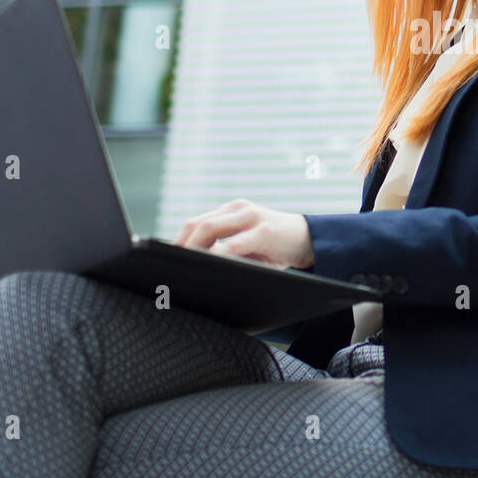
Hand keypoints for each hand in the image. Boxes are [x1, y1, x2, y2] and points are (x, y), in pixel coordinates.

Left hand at [173, 199, 314, 270]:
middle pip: (198, 224)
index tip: (165, 259)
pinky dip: (221, 254)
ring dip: (193, 247)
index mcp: (231, 212)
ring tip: (182, 265)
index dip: (178, 240)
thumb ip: (224, 251)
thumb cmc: (276, 247)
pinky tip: (212, 265)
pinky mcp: (265, 231)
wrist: (313, 240)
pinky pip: (237, 242)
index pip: (196, 223)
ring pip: (210, 227)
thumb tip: (195, 268)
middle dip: (180, 245)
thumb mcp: (247, 247)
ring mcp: (251, 217)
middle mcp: (238, 209)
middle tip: (167, 266)